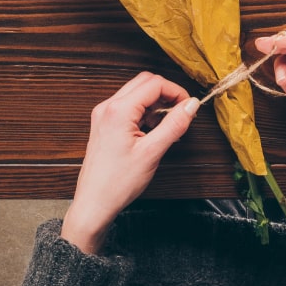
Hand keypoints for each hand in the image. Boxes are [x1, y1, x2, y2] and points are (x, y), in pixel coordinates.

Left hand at [61, 72, 199, 254]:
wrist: (94, 203)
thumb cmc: (117, 183)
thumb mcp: (152, 152)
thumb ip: (174, 125)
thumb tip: (190, 105)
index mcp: (118, 110)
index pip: (154, 83)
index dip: (176, 91)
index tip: (188, 106)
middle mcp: (108, 107)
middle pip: (144, 82)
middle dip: (166, 93)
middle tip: (180, 112)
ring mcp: (104, 115)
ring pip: (136, 93)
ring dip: (155, 103)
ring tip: (168, 125)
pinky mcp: (104, 124)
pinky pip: (128, 107)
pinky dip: (144, 112)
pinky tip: (153, 130)